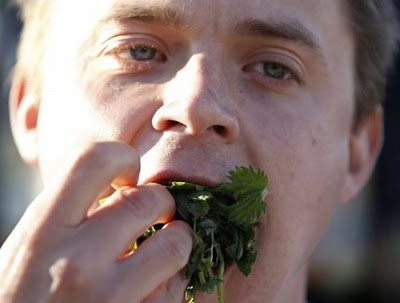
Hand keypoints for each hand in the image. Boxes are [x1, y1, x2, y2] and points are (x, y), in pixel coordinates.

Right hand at [0, 142, 192, 302]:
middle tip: (151, 215)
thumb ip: (67, 212)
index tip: (127, 178)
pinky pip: (178, 287)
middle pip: (150, 199)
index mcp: (43, 232)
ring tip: (159, 248)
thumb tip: (117, 181)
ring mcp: (111, 299)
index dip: (122, 159)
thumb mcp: (27, 248)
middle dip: (158, 203)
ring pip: (177, 241)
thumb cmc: (23, 298)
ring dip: (176, 240)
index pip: (95, 160)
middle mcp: (76, 262)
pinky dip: (173, 280)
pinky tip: (153, 283)